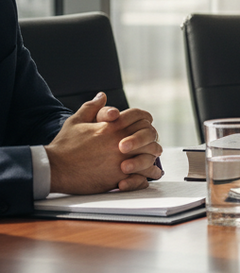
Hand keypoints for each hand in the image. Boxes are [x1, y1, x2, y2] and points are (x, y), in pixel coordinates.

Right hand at [45, 93, 161, 193]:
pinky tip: (148, 172)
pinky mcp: (120, 177)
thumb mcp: (76, 121)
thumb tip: (102, 96)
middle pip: (149, 133)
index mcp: (112, 126)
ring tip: (151, 155)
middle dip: (151, 135)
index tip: (146, 122)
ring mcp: (122, 160)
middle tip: (150, 139)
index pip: (140, 116)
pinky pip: (144, 174)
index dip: (144, 117)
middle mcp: (121, 141)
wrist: (54, 169)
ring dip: (152, 153)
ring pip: (151, 153)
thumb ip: (91, 107)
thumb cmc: (64, 146)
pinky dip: (148, 173)